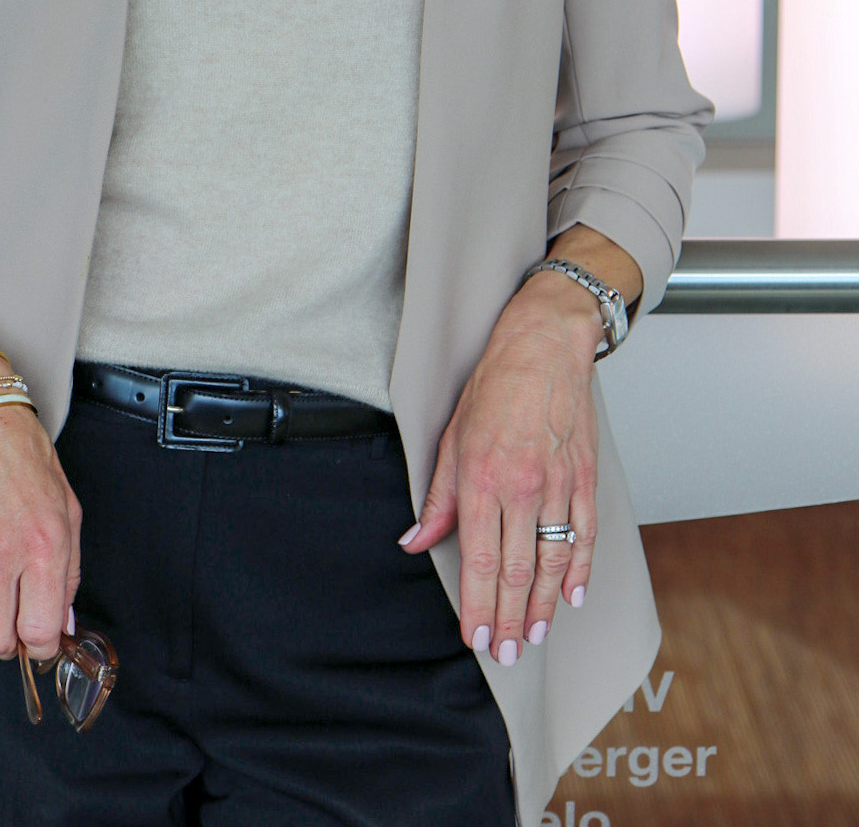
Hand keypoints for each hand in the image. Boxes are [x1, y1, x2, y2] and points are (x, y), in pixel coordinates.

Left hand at [399, 275, 602, 664]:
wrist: (544, 346)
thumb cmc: (495, 385)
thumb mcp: (451, 437)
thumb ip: (437, 498)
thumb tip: (415, 541)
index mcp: (482, 477)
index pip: (479, 558)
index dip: (477, 605)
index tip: (474, 636)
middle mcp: (522, 486)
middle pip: (516, 571)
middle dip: (508, 619)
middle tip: (504, 653)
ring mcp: (558, 484)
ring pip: (551, 561)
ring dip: (543, 607)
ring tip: (533, 637)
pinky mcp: (585, 478)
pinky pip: (584, 535)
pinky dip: (580, 570)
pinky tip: (572, 597)